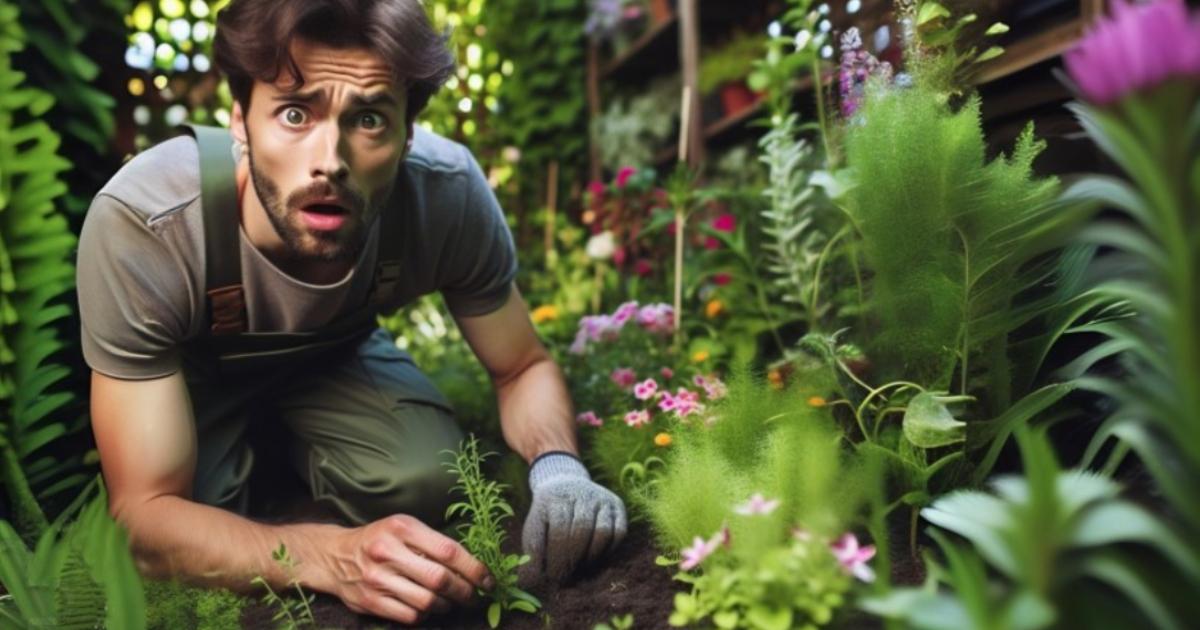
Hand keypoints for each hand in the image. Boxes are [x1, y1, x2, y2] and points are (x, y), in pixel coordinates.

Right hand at [329, 514, 493, 623]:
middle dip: (465, 592)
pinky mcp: (370, 601)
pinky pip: (410, 616)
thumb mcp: (404, 527)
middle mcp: (388, 552)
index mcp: (402, 528)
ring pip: (427, 602)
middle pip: (440, 579)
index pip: (449, 551)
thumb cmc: (380, 539)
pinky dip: (425, 615)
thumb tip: (472, 567)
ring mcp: (377, 579)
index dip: (474, 569)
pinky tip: (427, 608)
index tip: (488, 580)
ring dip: (446, 605)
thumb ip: (433, 543)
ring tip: (449, 601)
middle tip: (474, 596)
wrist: (335, 556)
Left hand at [521, 452, 626, 581]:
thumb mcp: (534, 527)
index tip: (552, 576)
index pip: (559, 529)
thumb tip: (529, 581)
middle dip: (572, 559)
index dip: (557, 557)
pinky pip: (619, 532)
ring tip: (579, 568)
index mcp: (555, 496)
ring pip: (602, 532)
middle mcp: (581, 492)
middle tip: (565, 576)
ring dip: (590, 556)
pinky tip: (594, 557)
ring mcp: (601, 497)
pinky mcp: (617, 505)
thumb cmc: (548, 515)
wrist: (566, 485)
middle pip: (582, 530)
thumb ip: (532, 552)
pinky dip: (608, 550)